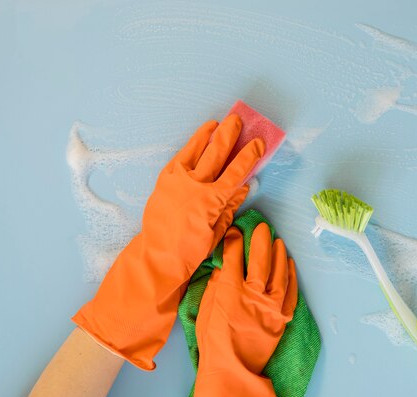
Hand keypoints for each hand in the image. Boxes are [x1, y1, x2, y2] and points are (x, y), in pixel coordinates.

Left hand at [73, 114, 263, 370]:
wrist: (158, 255)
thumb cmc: (191, 250)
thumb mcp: (217, 230)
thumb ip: (230, 206)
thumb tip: (244, 187)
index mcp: (211, 200)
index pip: (235, 172)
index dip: (249, 156)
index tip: (258, 143)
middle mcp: (195, 185)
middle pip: (216, 153)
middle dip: (229, 135)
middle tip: (237, 120)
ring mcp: (177, 180)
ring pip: (196, 150)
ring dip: (208, 134)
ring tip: (218, 122)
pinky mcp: (165, 179)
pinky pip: (181, 157)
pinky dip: (191, 145)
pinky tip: (199, 138)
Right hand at [193, 223, 297, 396]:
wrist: (231, 371)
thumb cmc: (212, 342)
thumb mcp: (204, 310)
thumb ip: (215, 286)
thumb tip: (223, 269)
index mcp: (229, 291)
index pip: (233, 257)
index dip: (234, 241)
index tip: (235, 231)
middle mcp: (253, 294)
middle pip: (260, 260)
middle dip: (260, 240)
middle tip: (262, 228)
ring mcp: (271, 306)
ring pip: (279, 273)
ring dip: (279, 254)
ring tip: (278, 241)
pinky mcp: (282, 318)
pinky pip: (290, 293)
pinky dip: (291, 277)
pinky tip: (290, 264)